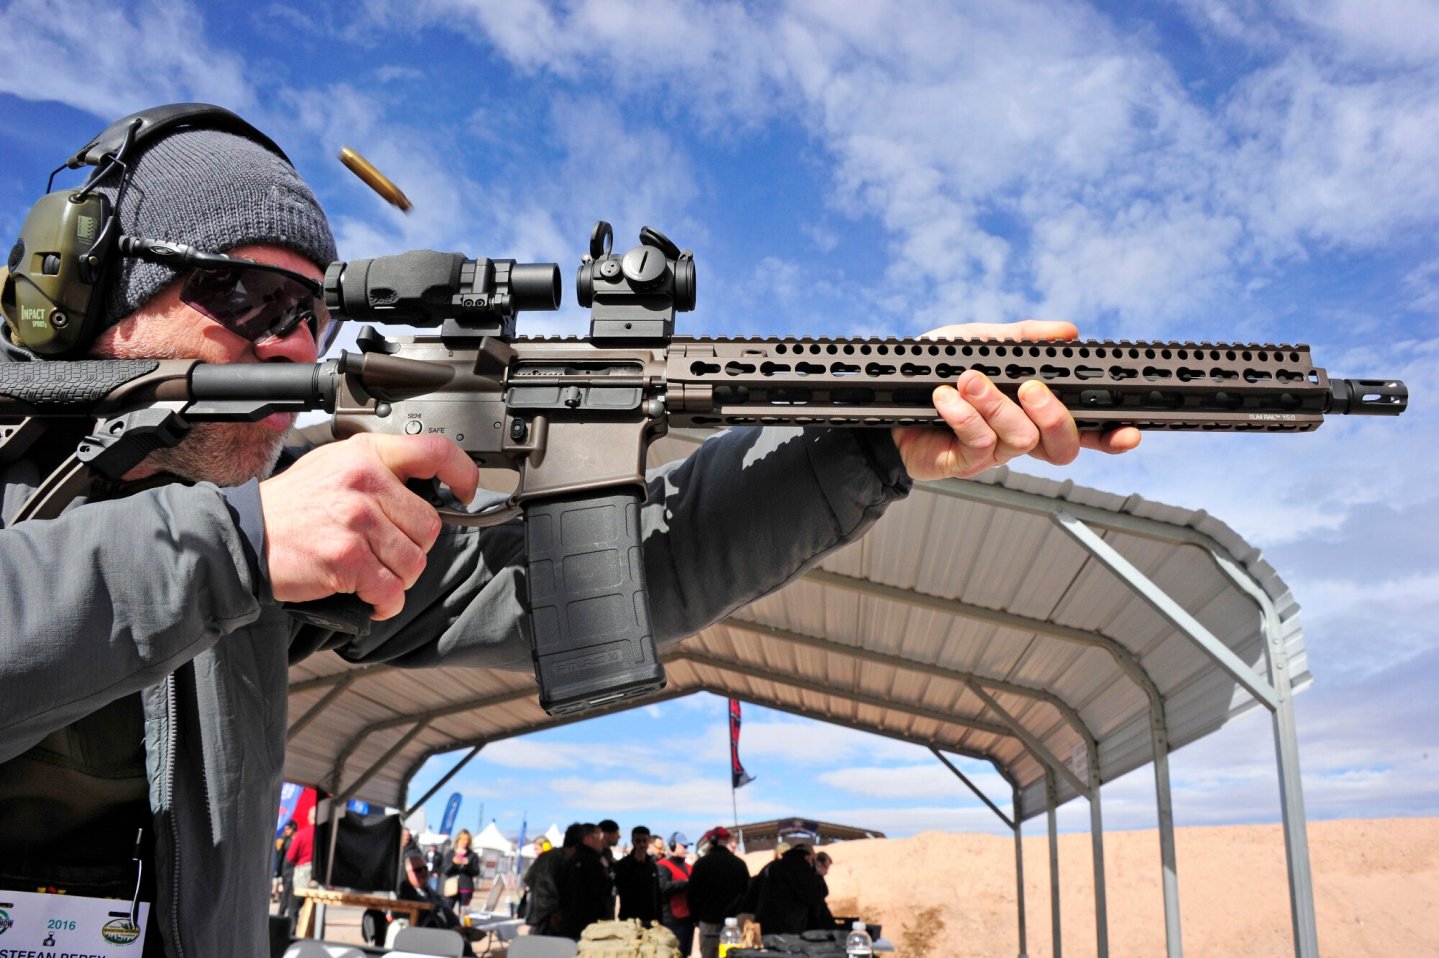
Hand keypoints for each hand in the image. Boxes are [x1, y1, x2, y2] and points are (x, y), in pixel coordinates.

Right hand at [260, 434, 478, 619]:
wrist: (245, 535)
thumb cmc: (293, 507)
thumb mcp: (336, 467)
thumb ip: (381, 473)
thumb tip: (429, 490)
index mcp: (367, 455)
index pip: (435, 452)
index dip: (462, 473)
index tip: (466, 491)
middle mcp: (365, 481)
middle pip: (429, 526)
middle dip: (413, 548)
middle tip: (385, 553)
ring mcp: (357, 518)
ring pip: (414, 562)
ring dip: (398, 579)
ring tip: (371, 574)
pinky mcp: (347, 556)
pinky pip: (390, 589)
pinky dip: (384, 603)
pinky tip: (369, 597)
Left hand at [892, 320, 1139, 479]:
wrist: (882, 393)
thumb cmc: (934, 370)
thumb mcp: (978, 341)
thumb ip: (1022, 338)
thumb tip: (1067, 332)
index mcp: (1032, 408)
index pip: (1082, 428)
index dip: (1109, 436)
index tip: (1129, 431)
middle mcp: (1019, 434)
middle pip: (1062, 446)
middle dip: (1054, 415)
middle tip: (1031, 388)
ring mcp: (991, 453)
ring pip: (1019, 440)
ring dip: (996, 405)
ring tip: (968, 380)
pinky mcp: (961, 462)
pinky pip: (976, 443)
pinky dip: (963, 415)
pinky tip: (945, 397)